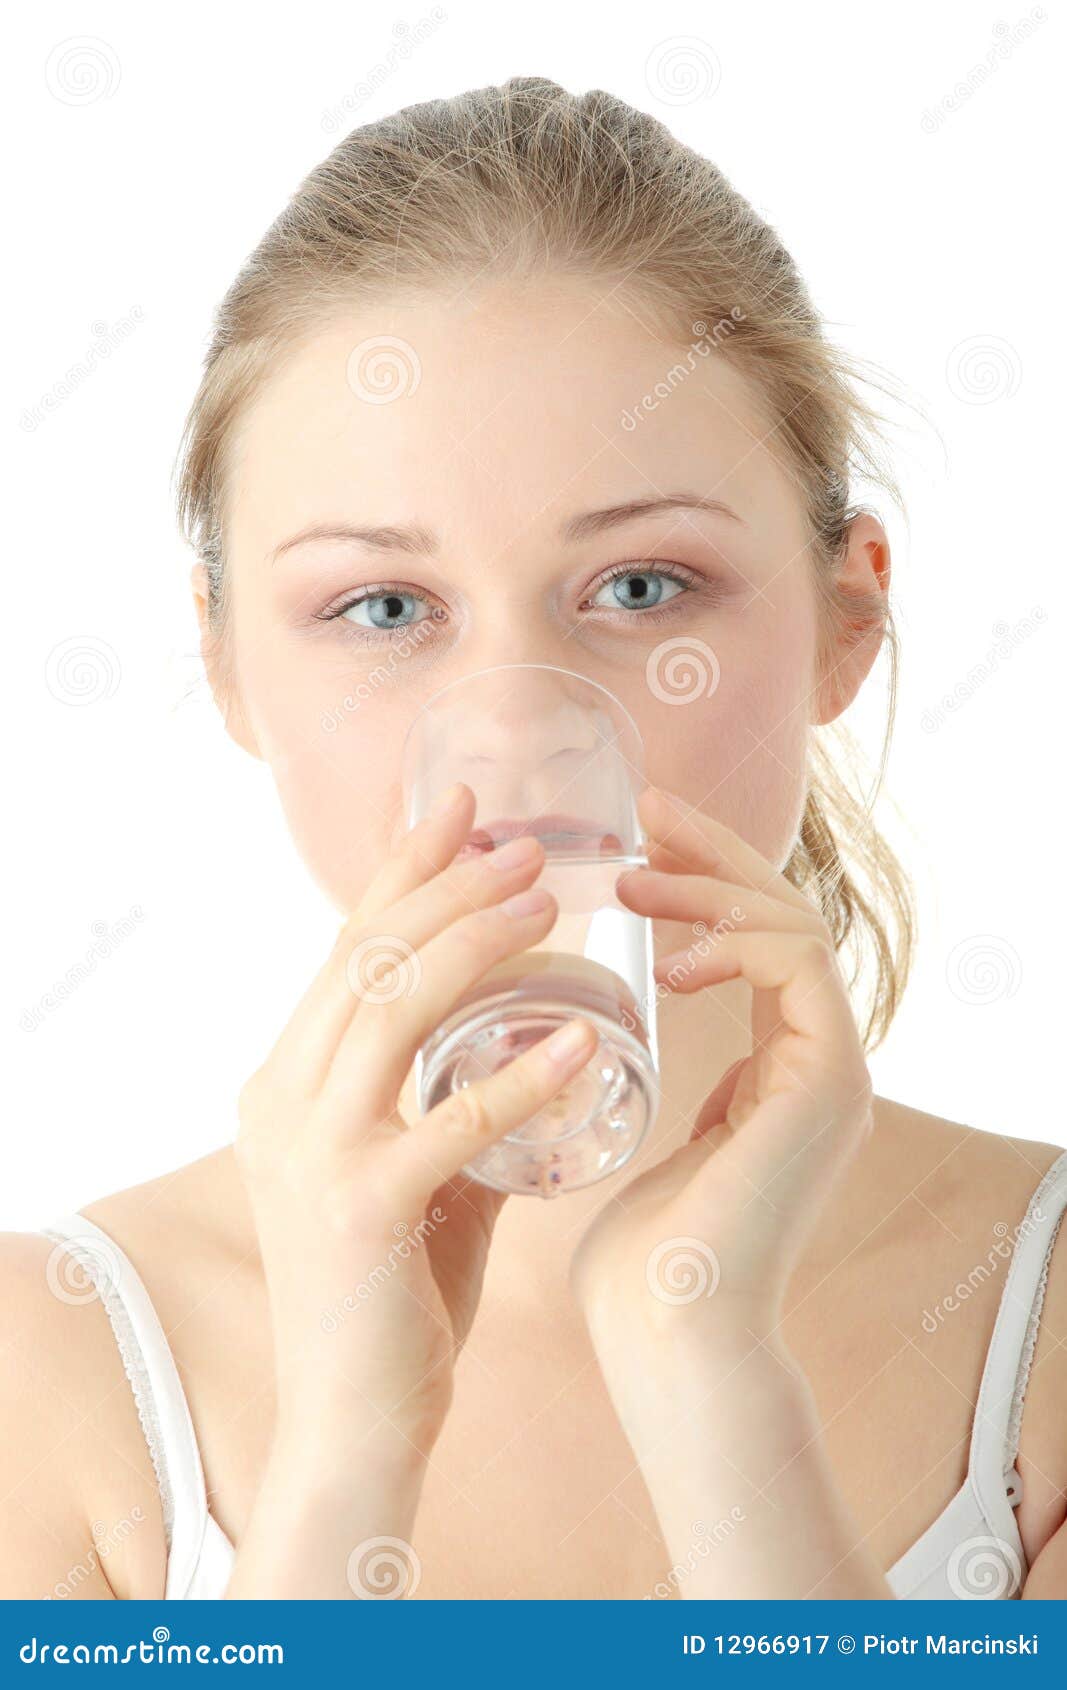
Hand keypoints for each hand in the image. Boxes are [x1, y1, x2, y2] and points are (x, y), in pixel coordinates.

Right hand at [235, 782, 597, 1470]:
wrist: (352, 1423)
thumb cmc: (390, 1293)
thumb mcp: (407, 1172)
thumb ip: (444, 1103)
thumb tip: (525, 1038)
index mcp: (285, 1082)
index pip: (345, 950)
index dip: (403, 871)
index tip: (462, 809)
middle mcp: (282, 1101)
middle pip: (364, 956)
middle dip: (445, 884)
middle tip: (524, 840)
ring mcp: (311, 1153)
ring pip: (392, 1008)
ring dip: (475, 943)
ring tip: (547, 901)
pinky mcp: (359, 1210)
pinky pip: (452, 1121)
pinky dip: (522, 1075)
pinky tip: (585, 1042)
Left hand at [569, 784, 872, 1370]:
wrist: (667, 1338)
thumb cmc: (636, 1259)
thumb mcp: (631, 1133)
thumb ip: (641, 1078)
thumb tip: (590, 1030)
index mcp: (777, 1070)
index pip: (754, 940)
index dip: (701, 880)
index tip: (634, 842)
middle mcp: (815, 1060)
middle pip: (783, 915)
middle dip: (715, 854)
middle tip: (649, 809)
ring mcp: (831, 1069)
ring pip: (794, 924)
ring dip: (714, 887)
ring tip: (634, 876)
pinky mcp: (827, 1080)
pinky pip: (798, 965)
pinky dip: (734, 940)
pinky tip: (665, 953)